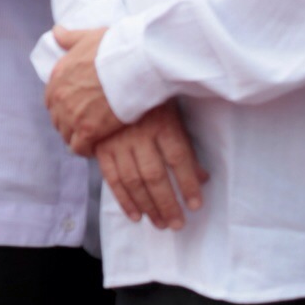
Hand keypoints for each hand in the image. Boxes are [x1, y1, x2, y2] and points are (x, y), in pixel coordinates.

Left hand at [45, 27, 128, 154]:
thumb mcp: (88, 36)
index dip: (62, 106)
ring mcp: (72, 114)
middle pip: (57, 118)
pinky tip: (94, 149)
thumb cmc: (115, 47)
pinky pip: (79, 147)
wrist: (134, 62)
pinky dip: (85, 150)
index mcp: (58, 75)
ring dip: (74, 137)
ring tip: (88, 140)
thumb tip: (57, 31)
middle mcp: (60, 96)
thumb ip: (70, 38)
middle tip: (82, 127)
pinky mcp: (88, 130)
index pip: (52, 98)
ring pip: (65, 134)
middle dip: (67, 123)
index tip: (73, 110)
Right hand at [94, 103, 207, 230]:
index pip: (178, 158)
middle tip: (177, 224)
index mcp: (162, 124)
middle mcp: (139, 135)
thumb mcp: (174, 117)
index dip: (187, 184)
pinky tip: (136, 215)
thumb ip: (186, 148)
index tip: (196, 205)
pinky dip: (123, 200)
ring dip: (147, 206)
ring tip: (160, 223)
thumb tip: (203, 177)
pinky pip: (111, 178)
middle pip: (154, 175)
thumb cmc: (152, 101)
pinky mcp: (101, 147)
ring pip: (133, 180)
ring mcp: (117, 142)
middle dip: (167, 203)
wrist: (115, 81)